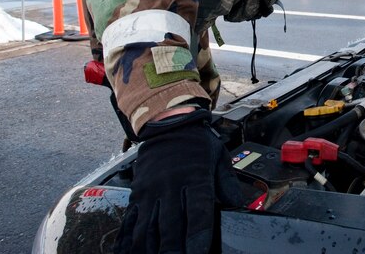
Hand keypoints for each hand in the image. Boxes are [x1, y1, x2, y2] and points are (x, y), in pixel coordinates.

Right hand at [115, 110, 242, 253]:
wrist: (168, 123)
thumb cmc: (197, 143)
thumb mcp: (219, 157)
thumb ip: (227, 183)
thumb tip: (237, 205)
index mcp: (195, 177)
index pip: (197, 212)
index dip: (197, 236)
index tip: (197, 252)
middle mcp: (170, 185)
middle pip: (170, 226)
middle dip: (173, 249)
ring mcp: (150, 190)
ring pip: (147, 227)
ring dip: (150, 248)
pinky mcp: (136, 194)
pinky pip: (130, 220)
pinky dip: (127, 240)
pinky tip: (128, 252)